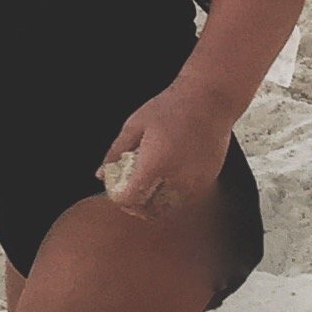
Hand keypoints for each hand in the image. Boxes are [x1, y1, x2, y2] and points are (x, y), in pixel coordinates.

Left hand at [101, 80, 234, 217]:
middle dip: (133, 204)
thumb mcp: (134, 126)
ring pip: (166, 208)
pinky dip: (169, 195)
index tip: (115, 188)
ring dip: (152, 202)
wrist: (210, 101)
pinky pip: (183, 199)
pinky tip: (164, 176)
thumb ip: (116, 153)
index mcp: (155, 164)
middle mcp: (177, 179)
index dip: (118, 197)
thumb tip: (101, 174)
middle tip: (127, 189)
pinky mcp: (206, 182)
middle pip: (148, 210)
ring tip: (146, 181)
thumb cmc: (171, 108)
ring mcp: (194, 183)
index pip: (131, 198)